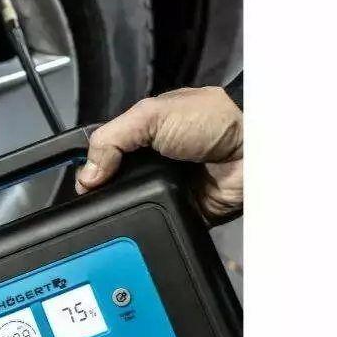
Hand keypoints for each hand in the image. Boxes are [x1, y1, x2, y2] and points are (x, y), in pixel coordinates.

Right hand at [75, 86, 242, 220]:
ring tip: (115, 214)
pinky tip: (140, 221)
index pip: (105, 156)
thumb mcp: (151, 115)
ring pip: (133, 206)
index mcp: (142, 136)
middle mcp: (152, 163)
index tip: (82, 184)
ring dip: (125, 209)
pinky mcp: (184, 211)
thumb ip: (112, 138)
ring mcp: (167, 189)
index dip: (91, 170)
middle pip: (114, 185)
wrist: (253, 147)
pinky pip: (158, 221)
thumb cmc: (210, 119)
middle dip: (103, 194)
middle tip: (95, 202)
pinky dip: (150, 222)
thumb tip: (87, 175)